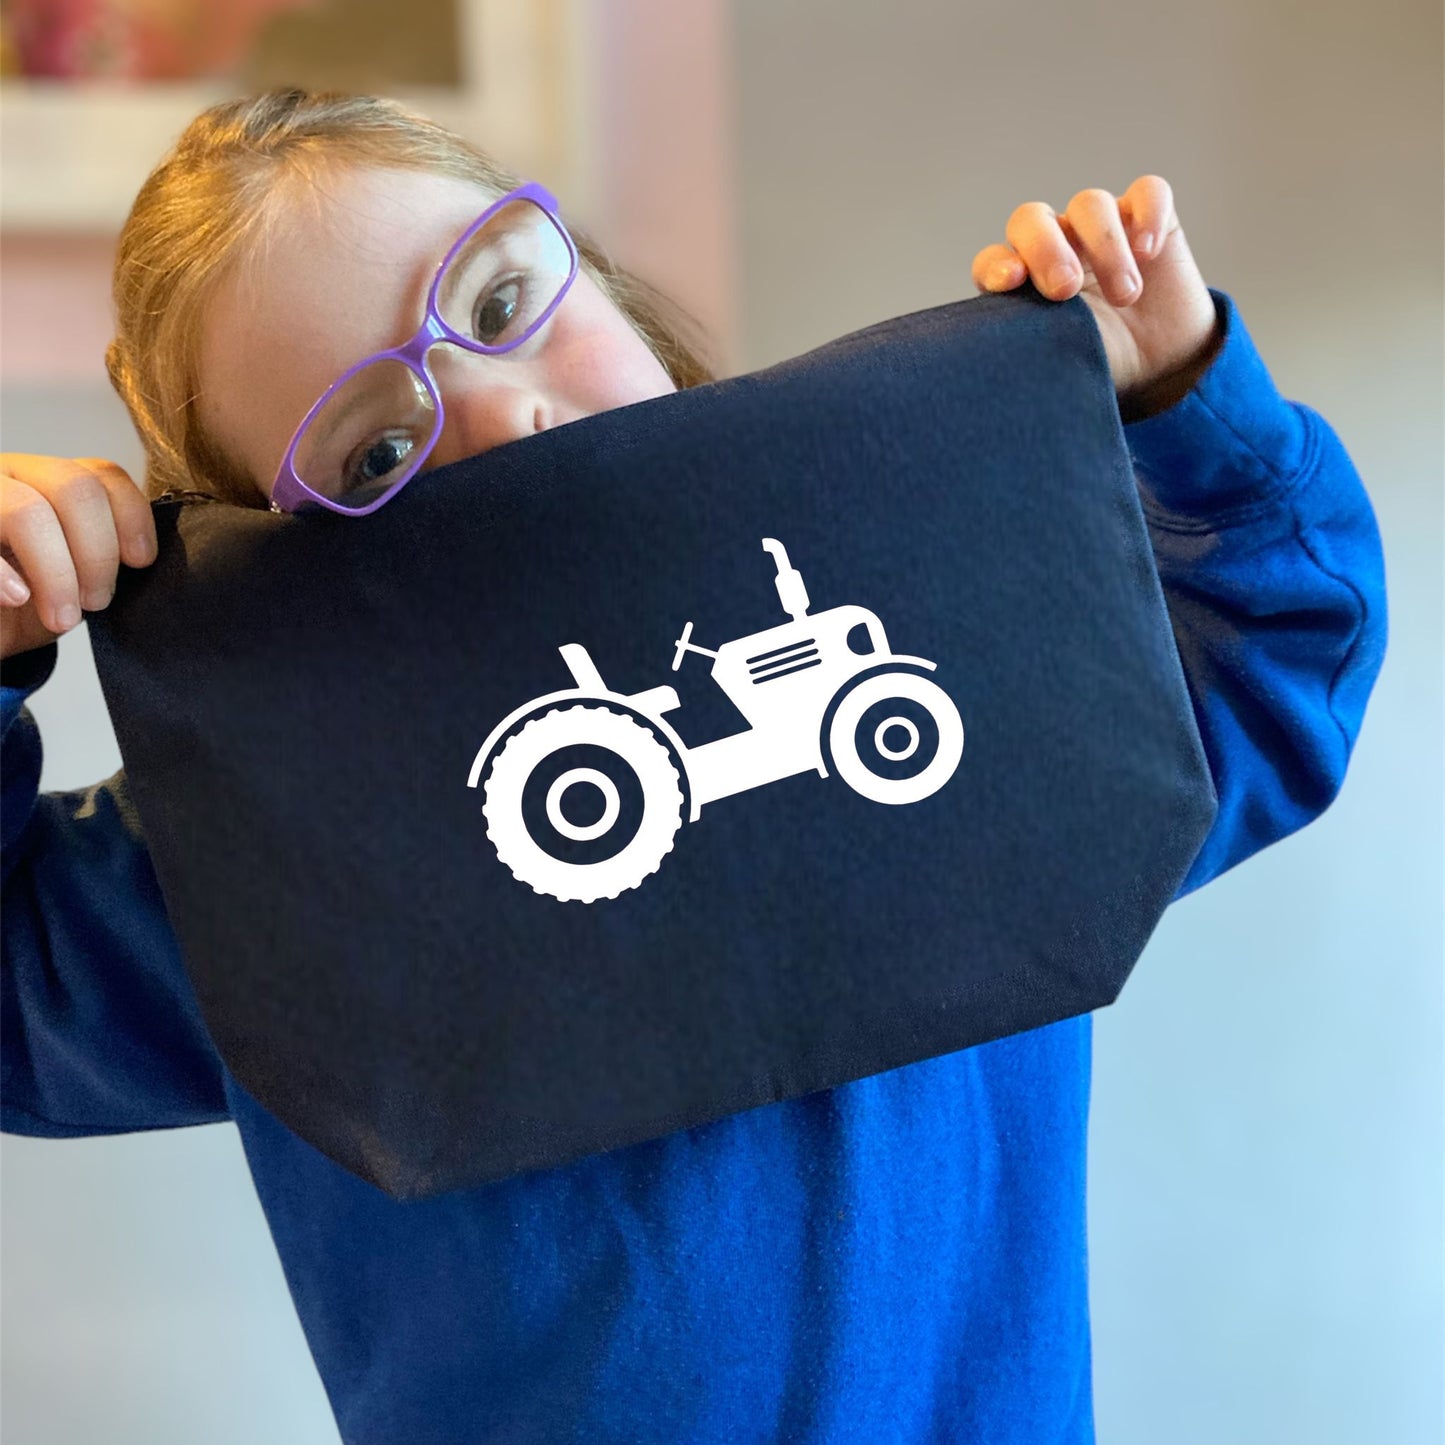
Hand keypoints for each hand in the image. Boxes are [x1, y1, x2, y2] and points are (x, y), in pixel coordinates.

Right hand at [0, 454, 156, 662]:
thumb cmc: (29, 605)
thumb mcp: (79, 579)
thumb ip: (108, 556)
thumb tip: (145, 555)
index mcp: (48, 481)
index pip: (103, 474)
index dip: (132, 517)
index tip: (141, 563)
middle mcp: (9, 476)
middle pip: (74, 488)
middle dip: (97, 552)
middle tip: (97, 601)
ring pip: (27, 512)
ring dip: (57, 572)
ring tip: (62, 618)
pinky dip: (3, 575)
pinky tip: (17, 599)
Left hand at [971, 175, 1223, 420]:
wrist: (1161, 364)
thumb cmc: (1101, 360)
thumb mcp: (1066, 363)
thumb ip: (1035, 351)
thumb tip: (1007, 366)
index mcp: (1024, 281)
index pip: (995, 261)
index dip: (997, 266)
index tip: (1009, 282)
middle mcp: (1057, 244)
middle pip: (1033, 219)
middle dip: (1046, 249)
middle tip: (1065, 290)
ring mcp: (1100, 227)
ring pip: (1090, 206)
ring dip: (1106, 249)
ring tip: (1125, 297)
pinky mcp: (1149, 217)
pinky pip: (1149, 192)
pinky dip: (1148, 214)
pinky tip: (1150, 252)